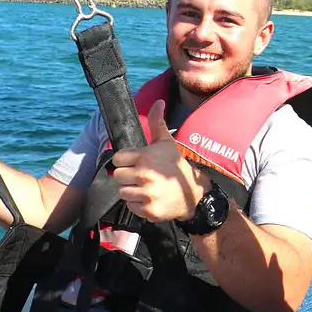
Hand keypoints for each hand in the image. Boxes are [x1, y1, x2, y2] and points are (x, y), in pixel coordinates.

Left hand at [111, 100, 205, 222]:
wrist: (193, 193)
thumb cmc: (176, 165)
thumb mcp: (166, 142)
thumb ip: (157, 122)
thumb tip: (158, 102)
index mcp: (145, 157)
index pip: (117, 159)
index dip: (125, 160)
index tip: (136, 163)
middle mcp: (145, 175)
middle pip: (118, 176)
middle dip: (127, 176)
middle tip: (141, 176)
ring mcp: (147, 194)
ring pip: (122, 192)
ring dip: (132, 190)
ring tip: (146, 187)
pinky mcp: (149, 210)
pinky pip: (131, 206)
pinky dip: (137, 204)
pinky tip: (149, 198)